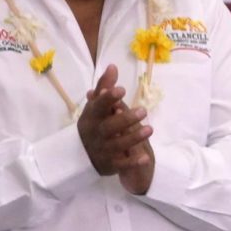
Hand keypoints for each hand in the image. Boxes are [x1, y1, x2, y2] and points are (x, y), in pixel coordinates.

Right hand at [78, 64, 155, 192]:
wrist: (80, 155)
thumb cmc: (93, 124)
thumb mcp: (95, 106)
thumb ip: (104, 87)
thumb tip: (113, 66)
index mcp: (92, 117)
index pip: (99, 106)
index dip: (108, 99)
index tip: (121, 90)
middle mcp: (96, 133)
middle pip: (109, 126)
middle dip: (126, 119)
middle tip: (143, 110)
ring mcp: (102, 149)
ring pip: (117, 144)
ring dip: (133, 137)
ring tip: (149, 129)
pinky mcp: (110, 164)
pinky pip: (121, 164)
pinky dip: (132, 162)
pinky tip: (145, 157)